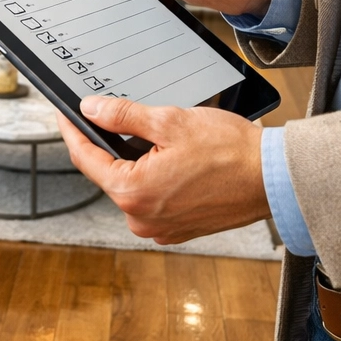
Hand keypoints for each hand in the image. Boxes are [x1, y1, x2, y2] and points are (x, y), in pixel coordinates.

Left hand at [56, 96, 268, 244]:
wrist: (274, 178)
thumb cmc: (231, 152)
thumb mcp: (169, 121)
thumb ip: (123, 116)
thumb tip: (92, 110)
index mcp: (133, 193)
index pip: (86, 159)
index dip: (73, 132)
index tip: (66, 116)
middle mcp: (142, 219)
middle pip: (111, 173)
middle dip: (116, 146)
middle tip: (132, 120)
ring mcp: (161, 228)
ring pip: (134, 186)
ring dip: (141, 163)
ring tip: (170, 143)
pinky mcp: (179, 229)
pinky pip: (155, 200)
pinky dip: (159, 180)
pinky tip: (181, 164)